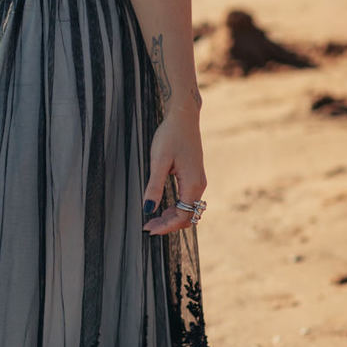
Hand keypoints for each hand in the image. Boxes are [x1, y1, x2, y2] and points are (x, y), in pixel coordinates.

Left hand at [142, 111, 205, 234]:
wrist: (183, 117)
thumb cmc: (170, 135)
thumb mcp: (159, 161)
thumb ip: (154, 186)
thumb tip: (148, 209)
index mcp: (193, 183)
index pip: (182, 215)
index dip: (166, 226)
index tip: (148, 229)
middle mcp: (199, 185)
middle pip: (187, 215)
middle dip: (168, 224)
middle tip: (147, 227)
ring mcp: (198, 181)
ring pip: (188, 209)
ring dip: (171, 217)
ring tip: (151, 219)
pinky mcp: (194, 177)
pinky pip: (187, 200)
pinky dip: (175, 208)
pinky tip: (161, 208)